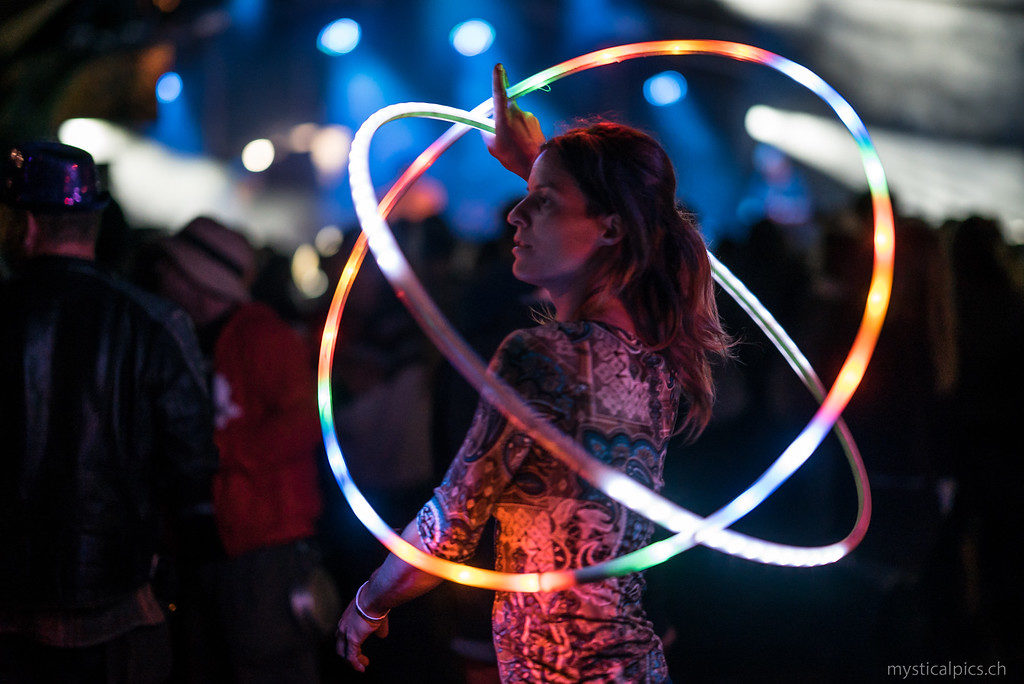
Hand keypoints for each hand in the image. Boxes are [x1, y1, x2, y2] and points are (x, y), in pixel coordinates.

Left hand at [336, 597, 388, 672]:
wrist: (374, 597)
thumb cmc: (376, 602)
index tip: (358, 648)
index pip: (342, 635)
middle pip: (340, 646)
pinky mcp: (352, 639)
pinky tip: (362, 668)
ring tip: (363, 665)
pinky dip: (356, 664)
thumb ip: (377, 627)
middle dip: (348, 654)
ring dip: (354, 661)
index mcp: (346, 618)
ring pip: (345, 653)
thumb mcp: (375, 615)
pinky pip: (351, 657)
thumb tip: (382, 635)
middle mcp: (342, 626)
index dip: (348, 644)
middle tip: (358, 659)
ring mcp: (345, 633)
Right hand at [484, 63, 543, 180]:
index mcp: (504, 118)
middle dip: (502, 119)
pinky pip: (524, 124)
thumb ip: (487, 132)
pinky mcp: (535, 121)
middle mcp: (517, 113)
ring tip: (515, 146)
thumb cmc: (514, 157)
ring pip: (514, 118)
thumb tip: (487, 125)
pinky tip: (523, 145)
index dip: (498, 79)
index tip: (498, 66)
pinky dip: (521, 132)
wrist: (539, 164)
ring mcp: (528, 116)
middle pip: (505, 108)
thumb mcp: (492, 147)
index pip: (499, 94)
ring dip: (513, 128)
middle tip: (504, 137)